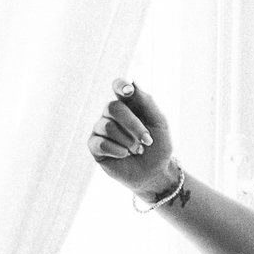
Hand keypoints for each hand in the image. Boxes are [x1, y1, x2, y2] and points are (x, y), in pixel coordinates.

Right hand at [87, 79, 176, 198]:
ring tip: (138, 150)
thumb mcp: (159, 122)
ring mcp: (101, 129)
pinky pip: (101, 143)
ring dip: (128, 141)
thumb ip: (147, 102)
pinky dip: (118, 150)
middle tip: (147, 140)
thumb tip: (133, 81)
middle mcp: (112, 114)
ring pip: (107, 126)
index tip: (128, 90)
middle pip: (113, 107)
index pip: (118, 87)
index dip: (120, 85)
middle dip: (133, 125)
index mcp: (129, 104)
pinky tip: (125, 155)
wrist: (155, 172)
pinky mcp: (95, 146)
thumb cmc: (159, 145)